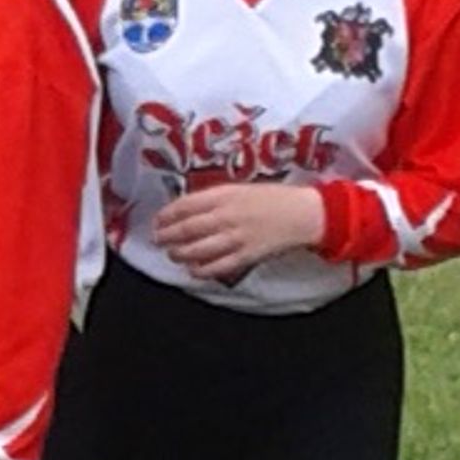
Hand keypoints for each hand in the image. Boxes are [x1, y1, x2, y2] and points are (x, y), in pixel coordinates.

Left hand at [150, 178, 329, 283]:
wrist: (302, 214)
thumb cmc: (272, 199)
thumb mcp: (240, 189)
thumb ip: (214, 198)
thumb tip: (187, 209)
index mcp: (224, 195)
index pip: (185, 206)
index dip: (166, 215)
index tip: (157, 221)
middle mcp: (226, 216)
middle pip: (187, 229)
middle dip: (167, 236)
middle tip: (158, 240)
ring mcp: (236, 238)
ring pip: (197, 250)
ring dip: (180, 253)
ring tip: (173, 254)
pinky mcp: (246, 256)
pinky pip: (217, 267)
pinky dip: (200, 270)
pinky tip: (193, 269)